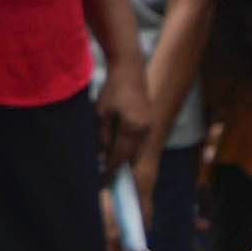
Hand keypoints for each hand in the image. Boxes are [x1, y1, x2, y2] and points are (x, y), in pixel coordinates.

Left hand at [98, 62, 157, 188]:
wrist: (130, 69)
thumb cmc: (113, 89)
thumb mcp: (102, 113)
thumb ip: (103, 135)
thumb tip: (102, 156)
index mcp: (132, 126)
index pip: (120, 154)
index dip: (111, 169)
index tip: (103, 181)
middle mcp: (144, 128)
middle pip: (130, 154)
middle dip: (118, 167)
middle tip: (107, 180)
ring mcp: (149, 124)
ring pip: (136, 148)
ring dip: (124, 158)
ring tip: (112, 169)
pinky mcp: (149, 120)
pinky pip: (139, 140)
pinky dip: (129, 148)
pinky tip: (120, 153)